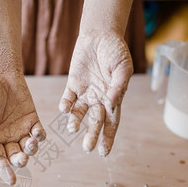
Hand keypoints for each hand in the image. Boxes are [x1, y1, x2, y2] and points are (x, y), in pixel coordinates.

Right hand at [0, 73, 45, 184]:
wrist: (0, 73)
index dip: (5, 171)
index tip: (12, 181)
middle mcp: (7, 138)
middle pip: (15, 157)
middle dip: (19, 161)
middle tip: (22, 159)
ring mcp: (21, 130)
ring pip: (29, 148)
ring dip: (31, 150)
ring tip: (30, 143)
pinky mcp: (32, 120)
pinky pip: (39, 133)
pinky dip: (40, 137)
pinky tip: (37, 133)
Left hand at [59, 32, 132, 156]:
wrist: (100, 34)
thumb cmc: (116, 50)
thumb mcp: (123, 66)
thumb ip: (118, 85)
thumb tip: (112, 103)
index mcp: (113, 98)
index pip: (112, 122)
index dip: (108, 138)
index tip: (104, 153)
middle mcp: (98, 99)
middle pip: (95, 122)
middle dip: (92, 135)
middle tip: (87, 148)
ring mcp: (85, 92)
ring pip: (79, 113)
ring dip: (75, 122)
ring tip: (72, 128)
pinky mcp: (73, 84)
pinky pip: (68, 98)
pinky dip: (65, 104)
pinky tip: (64, 109)